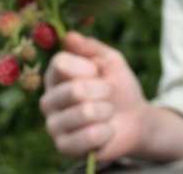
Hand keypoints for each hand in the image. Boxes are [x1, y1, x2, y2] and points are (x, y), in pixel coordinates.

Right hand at [39, 31, 146, 160]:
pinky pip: (88, 137)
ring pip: (84, 113)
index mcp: (55, 75)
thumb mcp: (111, 60)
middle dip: (103, 90)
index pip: (61, 63)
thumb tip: (68, 35)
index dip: (87, 67)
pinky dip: (106, 131)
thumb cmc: (118, 85)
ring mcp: (53, 125)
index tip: (99, 72)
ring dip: (106, 111)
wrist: (134, 118)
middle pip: (74, 89)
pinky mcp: (64, 147)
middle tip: (108, 94)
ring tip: (107, 112)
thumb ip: (91, 47)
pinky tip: (105, 130)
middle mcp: (48, 99)